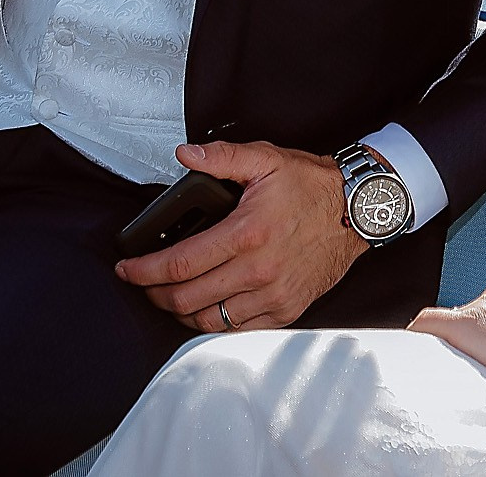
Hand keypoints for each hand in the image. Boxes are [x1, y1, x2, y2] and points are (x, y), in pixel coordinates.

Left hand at [113, 140, 364, 332]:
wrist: (358, 211)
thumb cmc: (312, 186)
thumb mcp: (266, 159)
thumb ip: (221, 157)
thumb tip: (185, 154)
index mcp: (246, 234)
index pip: (179, 263)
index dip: (144, 270)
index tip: (127, 269)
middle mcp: (258, 270)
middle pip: (187, 298)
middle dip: (155, 294)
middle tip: (143, 283)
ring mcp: (273, 295)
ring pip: (210, 320)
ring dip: (181, 312)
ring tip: (170, 297)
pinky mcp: (287, 310)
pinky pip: (239, 330)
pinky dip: (214, 323)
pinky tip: (205, 308)